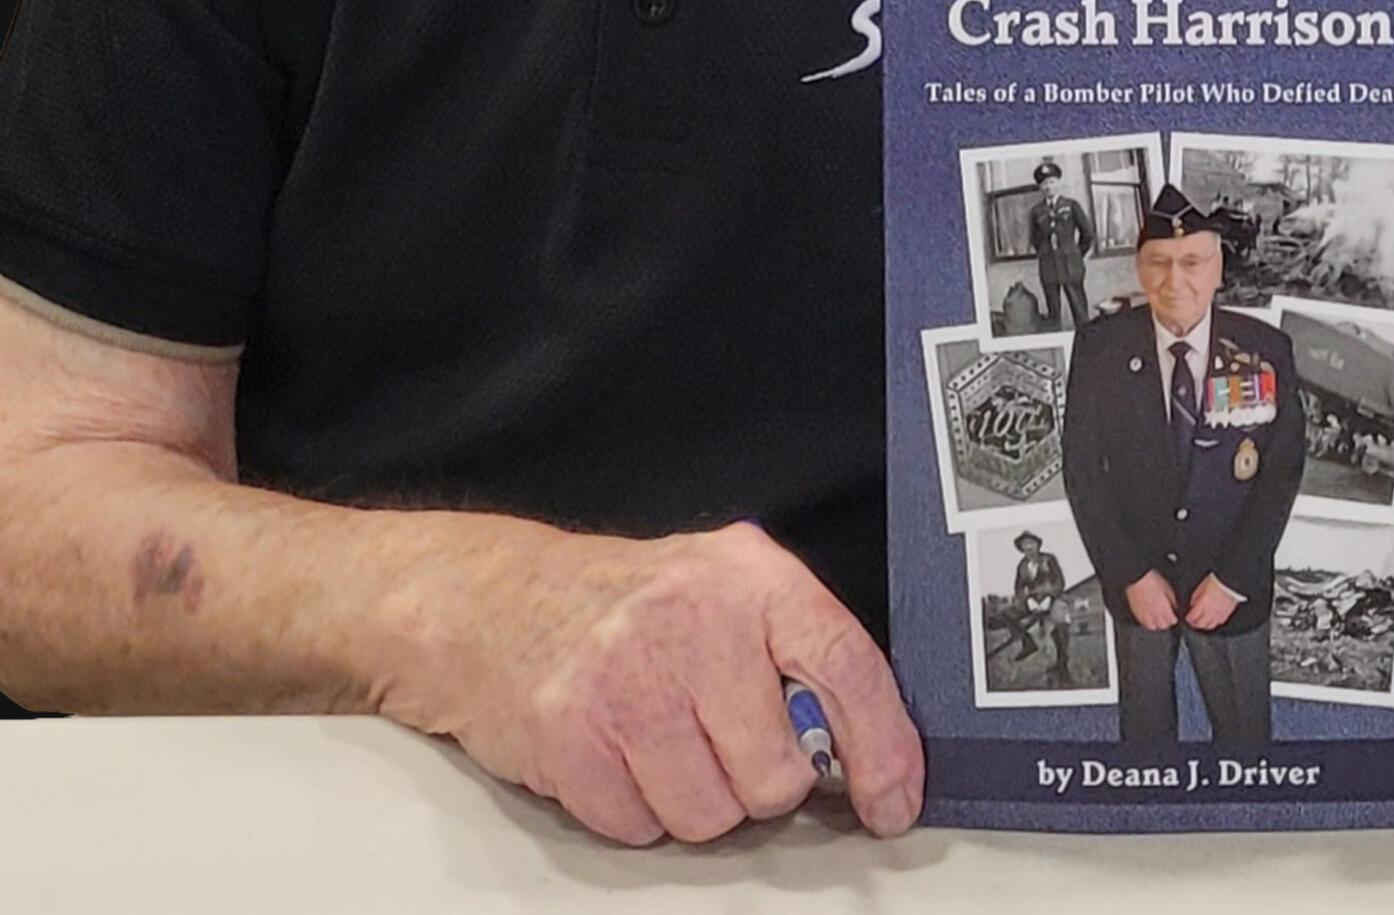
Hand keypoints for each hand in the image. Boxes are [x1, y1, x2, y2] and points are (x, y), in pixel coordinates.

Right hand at [380, 518, 922, 845]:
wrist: (493, 601)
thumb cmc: (627, 607)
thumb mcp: (726, 592)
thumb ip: (795, 656)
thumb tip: (865, 755)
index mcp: (752, 574)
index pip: (847, 666)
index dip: (883, 748)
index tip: (892, 802)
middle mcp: (694, 614)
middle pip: (777, 772)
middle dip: (756, 780)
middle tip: (716, 739)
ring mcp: (626, 673)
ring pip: (710, 814)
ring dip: (692, 801)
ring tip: (660, 742)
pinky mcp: (569, 730)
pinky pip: (639, 827)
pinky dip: (633, 809)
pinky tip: (615, 755)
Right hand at [1123, 570, 1181, 630]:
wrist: (1137, 578)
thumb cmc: (1151, 580)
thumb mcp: (1167, 587)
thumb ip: (1172, 599)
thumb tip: (1175, 606)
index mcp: (1163, 607)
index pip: (1171, 621)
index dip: (1174, 619)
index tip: (1174, 616)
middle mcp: (1154, 614)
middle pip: (1163, 626)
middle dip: (1166, 623)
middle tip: (1167, 618)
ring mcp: (1144, 615)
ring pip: (1152, 627)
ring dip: (1157, 624)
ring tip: (1158, 619)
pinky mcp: (1136, 613)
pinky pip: (1143, 623)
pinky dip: (1147, 623)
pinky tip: (1149, 618)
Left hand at [1185, 575, 1242, 628]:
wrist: (1232, 580)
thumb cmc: (1218, 580)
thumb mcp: (1202, 585)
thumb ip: (1196, 596)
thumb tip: (1192, 603)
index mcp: (1203, 604)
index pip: (1193, 617)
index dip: (1188, 618)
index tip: (1187, 617)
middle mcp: (1211, 611)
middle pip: (1200, 625)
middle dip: (1194, 624)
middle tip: (1193, 621)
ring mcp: (1219, 614)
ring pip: (1210, 626)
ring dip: (1204, 625)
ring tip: (1202, 622)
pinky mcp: (1227, 614)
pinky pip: (1219, 622)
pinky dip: (1214, 622)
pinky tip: (1213, 619)